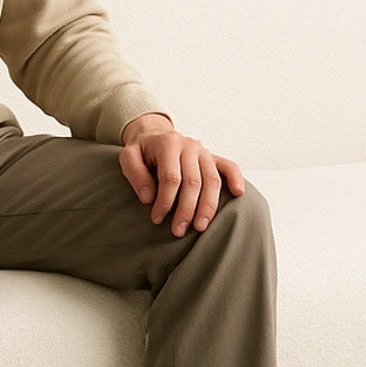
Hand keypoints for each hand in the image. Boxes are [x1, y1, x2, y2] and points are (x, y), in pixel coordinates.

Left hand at [118, 113, 245, 236]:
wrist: (154, 135)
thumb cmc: (140, 151)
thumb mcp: (128, 157)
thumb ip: (135, 174)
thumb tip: (149, 197)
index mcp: (168, 144)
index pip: (170, 178)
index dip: (165, 201)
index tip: (156, 219)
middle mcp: (190, 146)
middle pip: (193, 182)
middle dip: (186, 209)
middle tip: (178, 231)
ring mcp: (204, 151)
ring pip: (212, 180)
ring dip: (207, 206)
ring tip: (200, 227)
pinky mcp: (213, 156)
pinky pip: (229, 166)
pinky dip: (236, 179)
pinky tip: (238, 194)